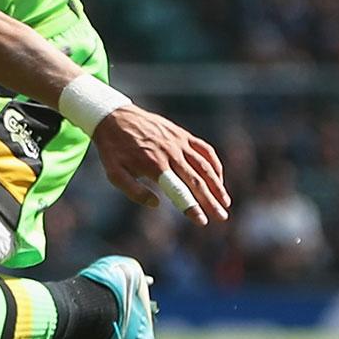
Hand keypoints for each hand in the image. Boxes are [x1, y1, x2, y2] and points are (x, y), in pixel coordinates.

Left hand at [92, 106, 230, 225]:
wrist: (114, 117)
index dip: (191, 206)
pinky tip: (218, 178)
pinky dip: (215, 164)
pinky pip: (205, 150)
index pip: (178, 190)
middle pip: (196, 181)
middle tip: (222, 217)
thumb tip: (157, 204)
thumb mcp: (114, 173)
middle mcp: (170, 153)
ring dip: (217, 185)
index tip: (202, 221)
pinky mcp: (182, 135)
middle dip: (211, 201)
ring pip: (205, 166)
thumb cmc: (114, 149)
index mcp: (153, 165)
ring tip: (225, 202)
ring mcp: (178, 142)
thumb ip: (134, 191)